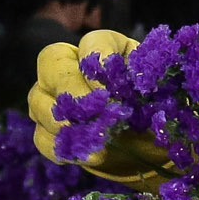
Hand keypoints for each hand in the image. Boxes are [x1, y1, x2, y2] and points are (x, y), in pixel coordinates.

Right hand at [26, 30, 176, 187]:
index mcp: (104, 47)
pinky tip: (88, 157)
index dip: (98, 63)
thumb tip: (142, 83)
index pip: (92, 43)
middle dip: (72, 92)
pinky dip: (62, 148)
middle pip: (52, 65)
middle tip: (95, 116)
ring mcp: (51, 96)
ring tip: (96, 144)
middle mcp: (69, 65)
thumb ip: (151, 84)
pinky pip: (41, 137)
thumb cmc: (152, 105)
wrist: (145, 141)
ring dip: (66, 124)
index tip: (111, 90)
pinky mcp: (47, 129)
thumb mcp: (159, 91)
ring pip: (39, 102)